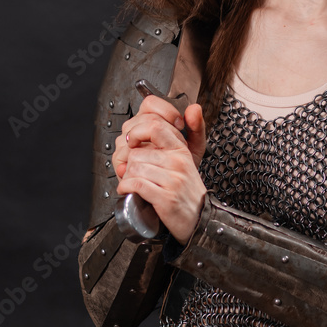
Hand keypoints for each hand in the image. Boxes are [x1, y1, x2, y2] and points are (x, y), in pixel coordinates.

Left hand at [113, 96, 206, 243]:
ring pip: (135, 167)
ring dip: (128, 177)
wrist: (199, 219)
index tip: (133, 141)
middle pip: (138, 151)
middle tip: (133, 170)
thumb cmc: (188, 191)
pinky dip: (126, 188)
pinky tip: (130, 190)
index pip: (156, 126)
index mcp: (181, 150)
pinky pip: (136, 184)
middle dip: (129, 163)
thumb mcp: (190, 159)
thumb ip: (190, 132)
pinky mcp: (166, 198)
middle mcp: (178, 163)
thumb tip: (193, 107)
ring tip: (134, 183)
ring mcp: (172, 180)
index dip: (138, 130)